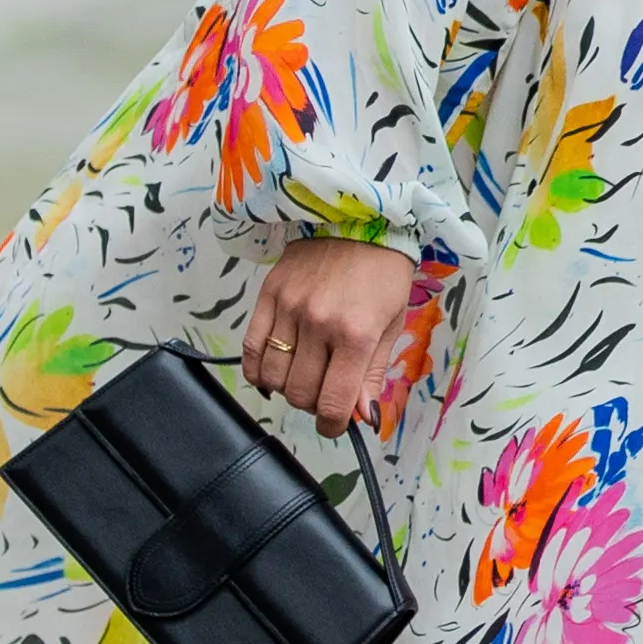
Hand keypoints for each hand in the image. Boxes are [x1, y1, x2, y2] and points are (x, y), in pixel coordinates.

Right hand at [249, 234, 426, 423]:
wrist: (360, 218)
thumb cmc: (383, 273)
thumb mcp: (392, 324)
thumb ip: (373, 373)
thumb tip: (361, 416)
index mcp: (356, 334)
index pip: (333, 403)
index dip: (332, 425)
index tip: (335, 424)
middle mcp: (319, 324)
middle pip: (300, 394)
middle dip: (312, 406)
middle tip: (324, 393)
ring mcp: (289, 309)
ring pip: (273, 377)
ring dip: (287, 389)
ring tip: (304, 377)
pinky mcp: (268, 295)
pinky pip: (251, 348)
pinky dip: (258, 371)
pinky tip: (272, 373)